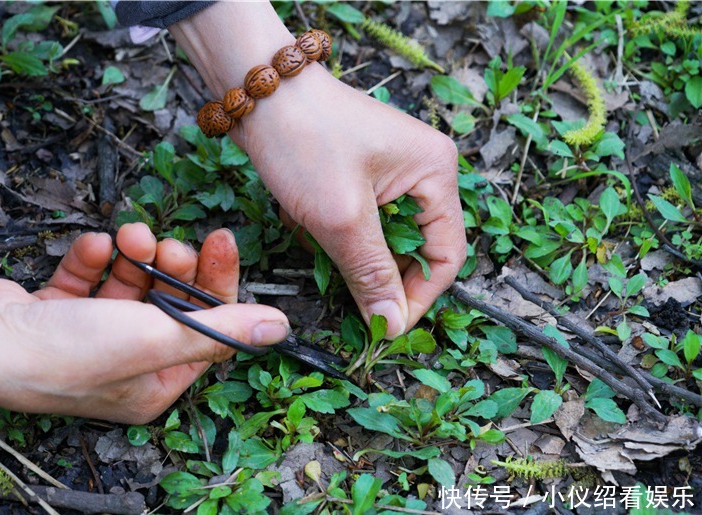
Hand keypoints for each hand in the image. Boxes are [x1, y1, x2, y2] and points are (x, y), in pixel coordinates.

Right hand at [0, 223, 289, 423]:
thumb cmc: (66, 353)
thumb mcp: (155, 338)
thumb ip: (220, 329)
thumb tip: (280, 327)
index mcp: (155, 383)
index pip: (206, 328)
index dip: (218, 282)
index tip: (220, 239)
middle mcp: (126, 365)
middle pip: (170, 303)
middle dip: (172, 264)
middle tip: (168, 241)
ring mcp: (90, 339)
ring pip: (131, 285)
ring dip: (134, 255)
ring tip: (130, 236)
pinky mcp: (58, 313)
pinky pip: (91, 277)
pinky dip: (94, 258)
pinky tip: (92, 247)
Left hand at [171, 2, 465, 336]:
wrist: (256, 88)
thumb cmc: (303, 138)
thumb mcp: (341, 217)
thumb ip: (371, 274)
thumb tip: (391, 322)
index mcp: (436, 172)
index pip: (446, 255)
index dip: (417, 297)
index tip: (384, 326)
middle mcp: (422, 170)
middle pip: (414, 249)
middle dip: (373, 270)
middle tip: (341, 287)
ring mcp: (391, 171)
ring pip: (380, 238)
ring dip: (346, 250)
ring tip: (312, 233)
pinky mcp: (359, 173)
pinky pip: (357, 221)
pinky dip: (331, 231)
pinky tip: (303, 216)